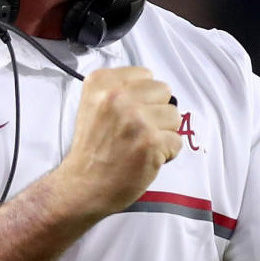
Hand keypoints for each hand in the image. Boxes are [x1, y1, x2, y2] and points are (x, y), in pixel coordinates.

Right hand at [57, 67, 181, 216]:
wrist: (82, 185)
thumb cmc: (92, 147)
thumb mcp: (93, 104)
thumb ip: (121, 89)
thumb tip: (159, 90)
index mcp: (101, 82)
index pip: (146, 75)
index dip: (143, 97)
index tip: (129, 114)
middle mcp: (117, 95)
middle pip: (164, 92)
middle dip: (156, 111)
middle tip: (137, 131)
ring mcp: (135, 118)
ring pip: (174, 116)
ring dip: (163, 132)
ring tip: (141, 144)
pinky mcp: (150, 141)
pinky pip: (177, 141)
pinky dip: (166, 153)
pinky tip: (145, 158)